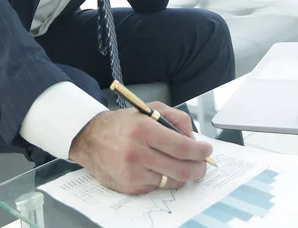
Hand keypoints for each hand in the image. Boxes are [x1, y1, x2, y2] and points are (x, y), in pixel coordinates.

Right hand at [69, 102, 212, 194]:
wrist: (90, 139)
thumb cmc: (122, 124)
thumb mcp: (148, 109)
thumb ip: (174, 118)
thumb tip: (193, 138)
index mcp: (144, 129)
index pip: (182, 146)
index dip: (200, 151)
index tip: (207, 150)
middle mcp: (138, 152)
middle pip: (181, 169)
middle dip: (199, 168)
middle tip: (202, 164)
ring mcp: (133, 173)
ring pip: (172, 181)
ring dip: (182, 174)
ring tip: (180, 164)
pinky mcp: (130, 187)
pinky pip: (158, 187)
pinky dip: (163, 178)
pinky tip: (156, 168)